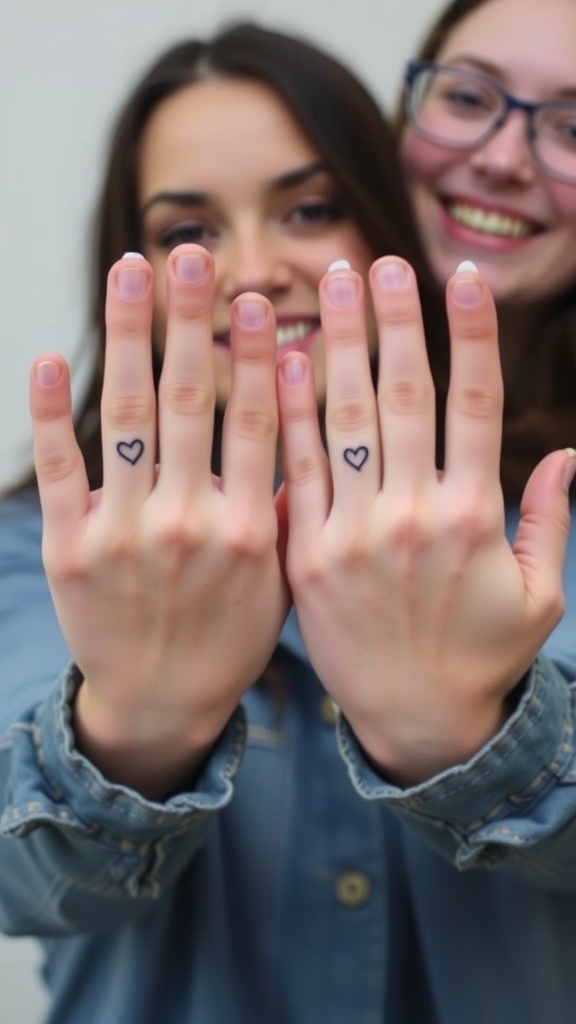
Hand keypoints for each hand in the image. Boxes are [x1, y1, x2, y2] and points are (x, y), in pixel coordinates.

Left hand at [30, 245, 288, 796]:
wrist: (160, 704)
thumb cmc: (229, 642)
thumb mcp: (282, 585)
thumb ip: (289, 510)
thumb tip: (309, 437)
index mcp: (248, 530)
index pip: (257, 423)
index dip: (257, 355)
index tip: (260, 298)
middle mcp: (187, 524)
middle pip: (190, 402)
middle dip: (192, 321)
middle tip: (193, 255)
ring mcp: (123, 533)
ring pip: (127, 418)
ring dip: (128, 339)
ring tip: (131, 272)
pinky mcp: (71, 548)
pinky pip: (60, 470)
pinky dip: (52, 414)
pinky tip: (50, 358)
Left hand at [278, 257, 572, 783]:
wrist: (415, 722)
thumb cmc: (482, 655)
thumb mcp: (539, 595)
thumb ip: (547, 521)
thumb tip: (567, 455)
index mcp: (476, 515)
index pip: (477, 404)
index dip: (472, 335)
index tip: (461, 279)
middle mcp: (415, 514)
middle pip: (404, 396)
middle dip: (393, 321)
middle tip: (378, 262)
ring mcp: (355, 534)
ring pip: (345, 421)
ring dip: (340, 346)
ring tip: (329, 285)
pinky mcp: (307, 557)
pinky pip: (295, 472)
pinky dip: (289, 413)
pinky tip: (281, 361)